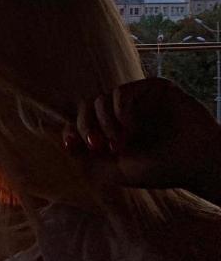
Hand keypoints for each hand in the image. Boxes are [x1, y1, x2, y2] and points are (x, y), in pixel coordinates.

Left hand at [65, 78, 220, 198]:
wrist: (196, 164)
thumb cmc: (159, 170)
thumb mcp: (114, 171)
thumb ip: (87, 158)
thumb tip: (65, 139)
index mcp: (110, 130)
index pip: (79, 121)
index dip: (72, 130)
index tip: (79, 144)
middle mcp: (121, 113)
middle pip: (85, 107)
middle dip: (86, 127)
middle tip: (100, 146)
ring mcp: (137, 99)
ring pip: (100, 99)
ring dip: (105, 124)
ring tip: (122, 143)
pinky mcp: (153, 88)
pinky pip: (122, 92)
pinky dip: (120, 111)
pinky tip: (132, 128)